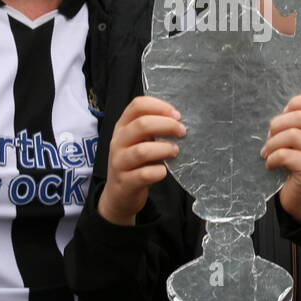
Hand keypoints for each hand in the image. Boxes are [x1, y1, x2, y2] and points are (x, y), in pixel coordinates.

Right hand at [98, 96, 185, 225]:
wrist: (119, 194)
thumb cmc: (135, 163)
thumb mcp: (139, 141)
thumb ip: (153, 129)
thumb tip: (179, 120)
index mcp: (122, 127)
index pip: (137, 105)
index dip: (159, 106)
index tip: (177, 115)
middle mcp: (118, 142)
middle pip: (141, 125)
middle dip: (167, 125)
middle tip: (182, 132)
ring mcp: (119, 162)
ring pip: (142, 151)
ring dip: (164, 149)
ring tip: (175, 151)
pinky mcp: (125, 182)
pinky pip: (144, 175)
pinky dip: (159, 172)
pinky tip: (164, 171)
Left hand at [262, 94, 300, 223]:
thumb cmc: (299, 165)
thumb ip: (299, 123)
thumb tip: (282, 111)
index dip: (296, 103)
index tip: (283, 115)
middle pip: (299, 117)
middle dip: (277, 126)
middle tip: (268, 139)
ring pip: (291, 134)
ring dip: (272, 144)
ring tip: (267, 152)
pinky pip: (286, 154)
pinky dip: (272, 158)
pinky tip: (271, 165)